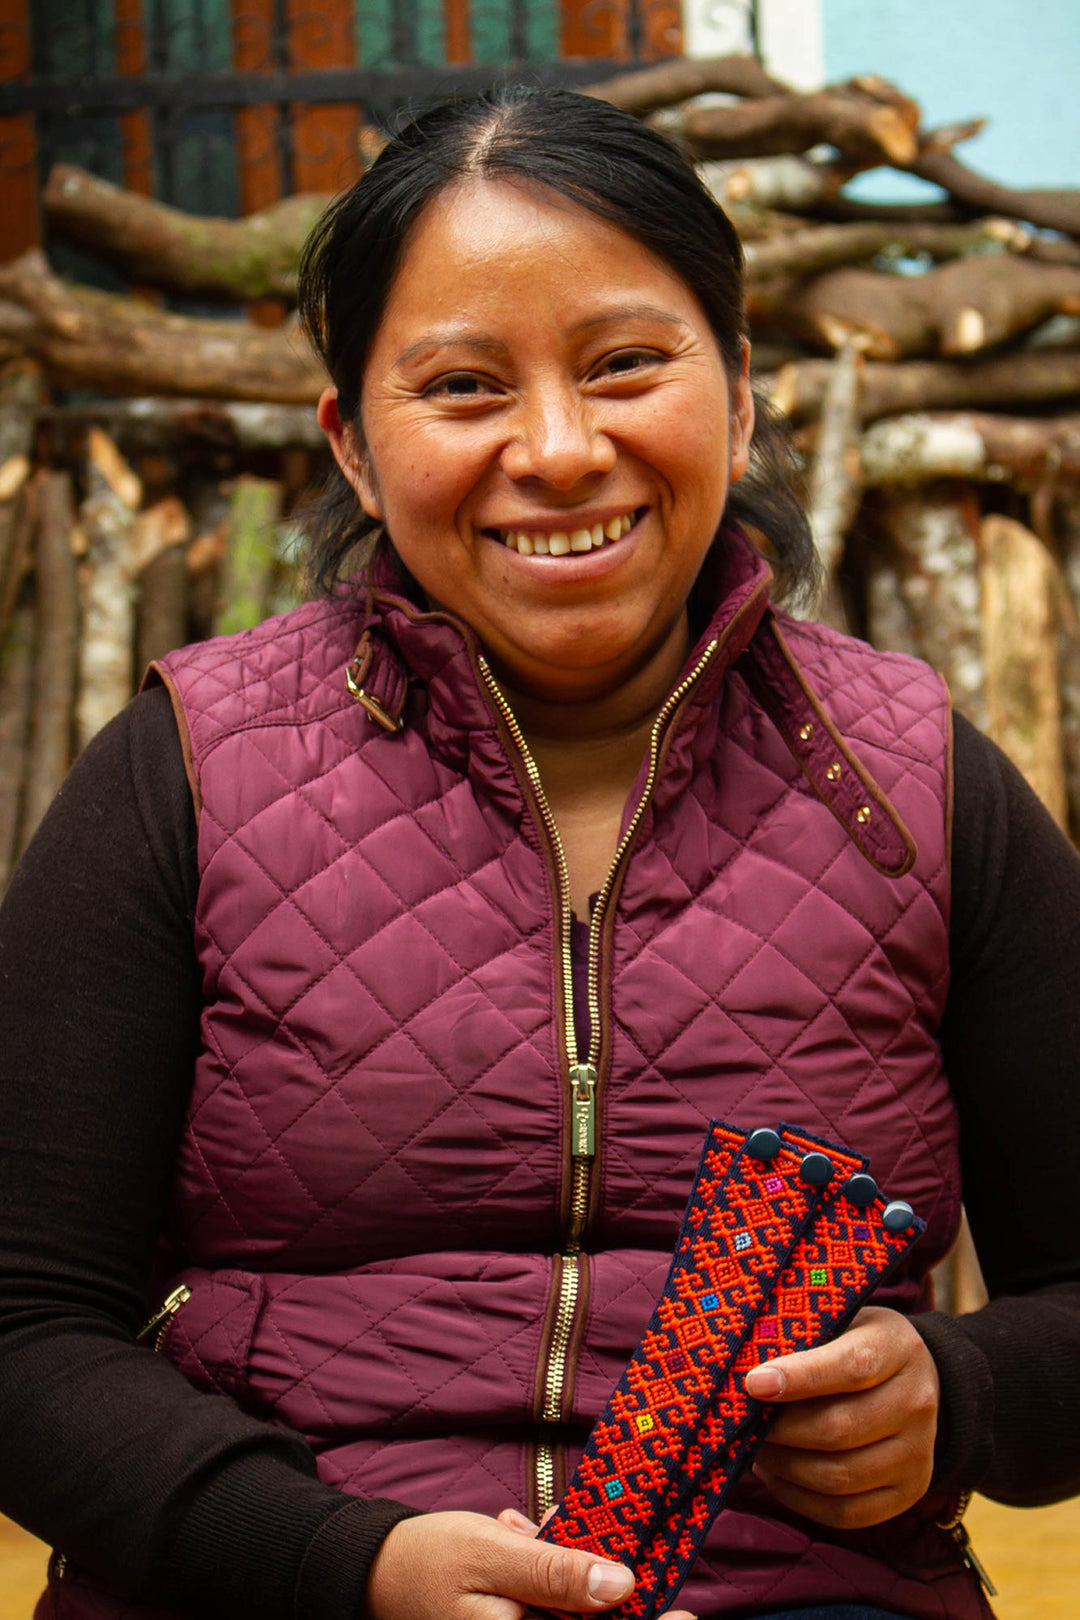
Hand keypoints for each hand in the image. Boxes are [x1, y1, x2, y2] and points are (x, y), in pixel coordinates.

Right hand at [365, 1506, 696, 1619]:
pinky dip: (553, 1574)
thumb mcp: (492, 1554)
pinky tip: (527, 1535)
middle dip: (603, 1584)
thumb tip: (622, 1584)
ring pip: (575, 1614)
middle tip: (600, 1543)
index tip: (686, 1616)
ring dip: (574, 1570)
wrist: (372, 1573)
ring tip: (531, 1527)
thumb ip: (556, 1572)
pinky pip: (552, 1609)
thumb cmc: (426, 1561)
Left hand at [743, 1305, 939, 1529]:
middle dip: (781, 1430)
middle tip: (743, 1421)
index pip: (851, 1367)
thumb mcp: (840, 1320)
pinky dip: (799, 1498)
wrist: (913, 1379)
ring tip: (755, 1448)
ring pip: (839, 1476)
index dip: (799, 1377)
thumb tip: (747, 1371)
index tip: (753, 1383)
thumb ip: (803, 1339)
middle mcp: (916, 1402)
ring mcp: (918, 1453)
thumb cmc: (855, 1342)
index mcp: (897, 1347)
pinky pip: (846, 1512)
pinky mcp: (908, 1492)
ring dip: (784, 1466)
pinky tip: (775, 1474)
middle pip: (840, 1429)